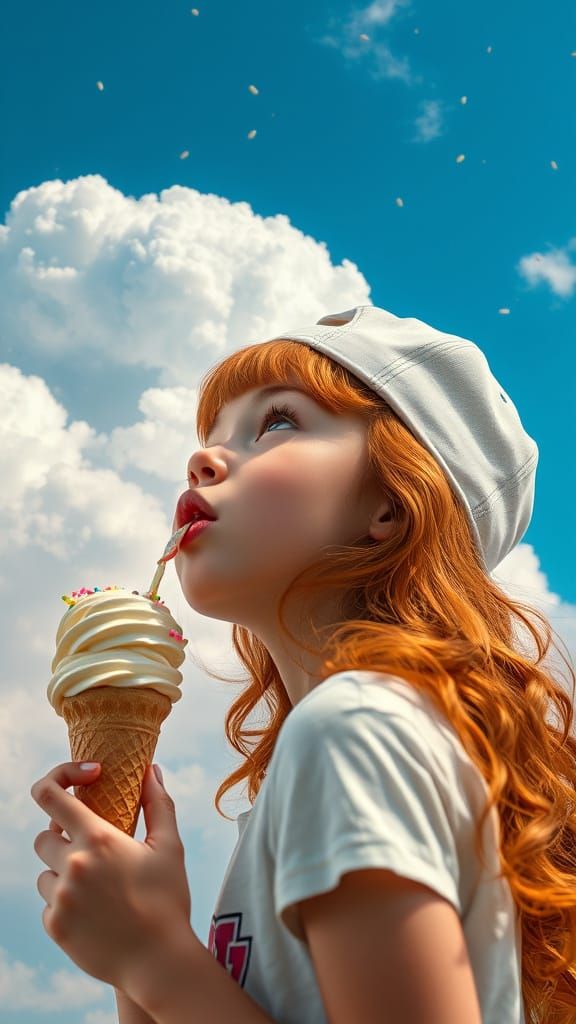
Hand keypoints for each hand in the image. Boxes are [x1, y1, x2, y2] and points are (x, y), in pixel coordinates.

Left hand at [31, 761, 191, 992]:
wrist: (159, 961)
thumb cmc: (168, 900)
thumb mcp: (169, 847)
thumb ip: (158, 803)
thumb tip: (153, 770)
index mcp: (98, 839)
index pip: (50, 795)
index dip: (59, 777)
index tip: (85, 780)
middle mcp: (72, 865)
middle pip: (43, 836)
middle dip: (62, 838)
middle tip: (91, 849)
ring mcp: (60, 898)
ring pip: (44, 873)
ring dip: (63, 874)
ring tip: (98, 887)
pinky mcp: (54, 927)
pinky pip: (48, 905)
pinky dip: (66, 904)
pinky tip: (95, 913)